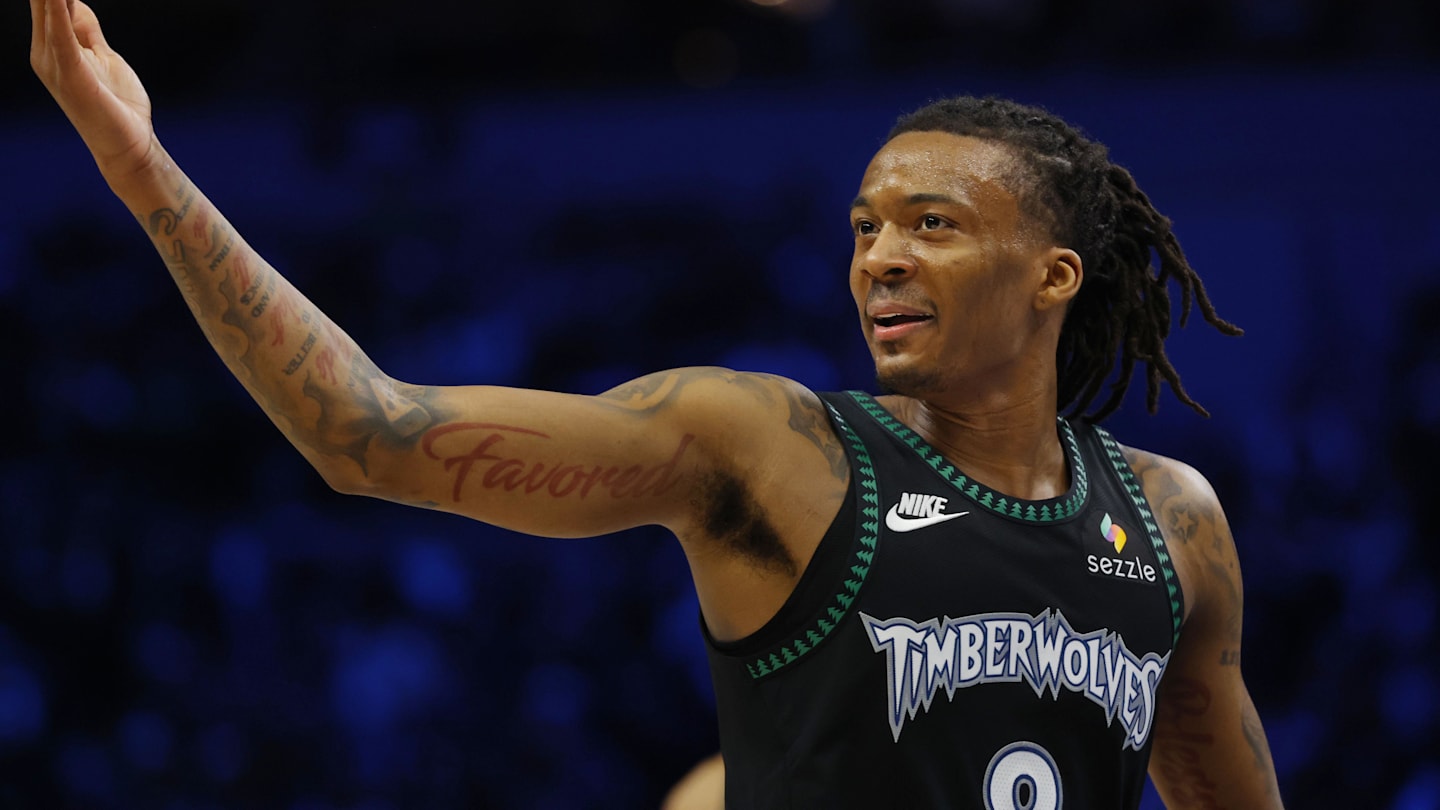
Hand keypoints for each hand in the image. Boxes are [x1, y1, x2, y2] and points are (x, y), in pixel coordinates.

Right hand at [30, 0, 155, 179]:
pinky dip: (56, 5)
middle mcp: (44, 52)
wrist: (128, 147)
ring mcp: (53, 63)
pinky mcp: (70, 72)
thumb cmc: (117, 105)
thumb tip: (74, 3)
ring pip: (46, 7)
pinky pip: (61, 29)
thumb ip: (86, 29)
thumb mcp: (102, 56)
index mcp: (52, 46)